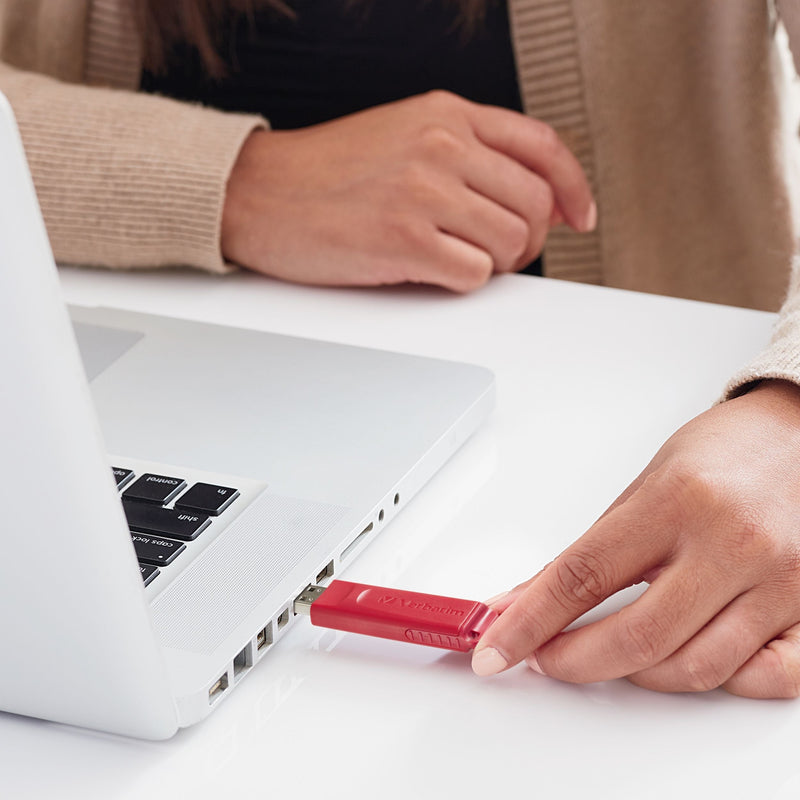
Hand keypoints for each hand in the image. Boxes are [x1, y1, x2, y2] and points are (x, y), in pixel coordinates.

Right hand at [221, 90, 594, 291]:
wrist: (258, 193)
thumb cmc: (325, 173)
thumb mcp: (402, 134)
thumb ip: (466, 153)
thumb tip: (529, 197)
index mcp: (445, 113)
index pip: (542, 146)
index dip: (573, 186)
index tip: (579, 216)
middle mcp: (440, 144)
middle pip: (535, 203)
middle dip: (528, 239)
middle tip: (501, 252)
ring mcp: (423, 191)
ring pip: (511, 242)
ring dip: (495, 263)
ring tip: (457, 259)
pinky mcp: (404, 240)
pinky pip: (474, 275)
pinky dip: (462, 281)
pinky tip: (430, 270)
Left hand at [472, 379, 799, 697]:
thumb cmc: (722, 453)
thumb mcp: (643, 487)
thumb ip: (586, 552)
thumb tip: (523, 599)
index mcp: (676, 502)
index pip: (582, 576)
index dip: (529, 622)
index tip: (495, 649)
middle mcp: (731, 543)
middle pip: (636, 638)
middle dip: (574, 661)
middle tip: (545, 658)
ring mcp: (779, 582)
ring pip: (694, 668)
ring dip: (635, 675)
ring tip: (612, 652)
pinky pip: (766, 678)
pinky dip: (719, 682)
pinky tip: (689, 659)